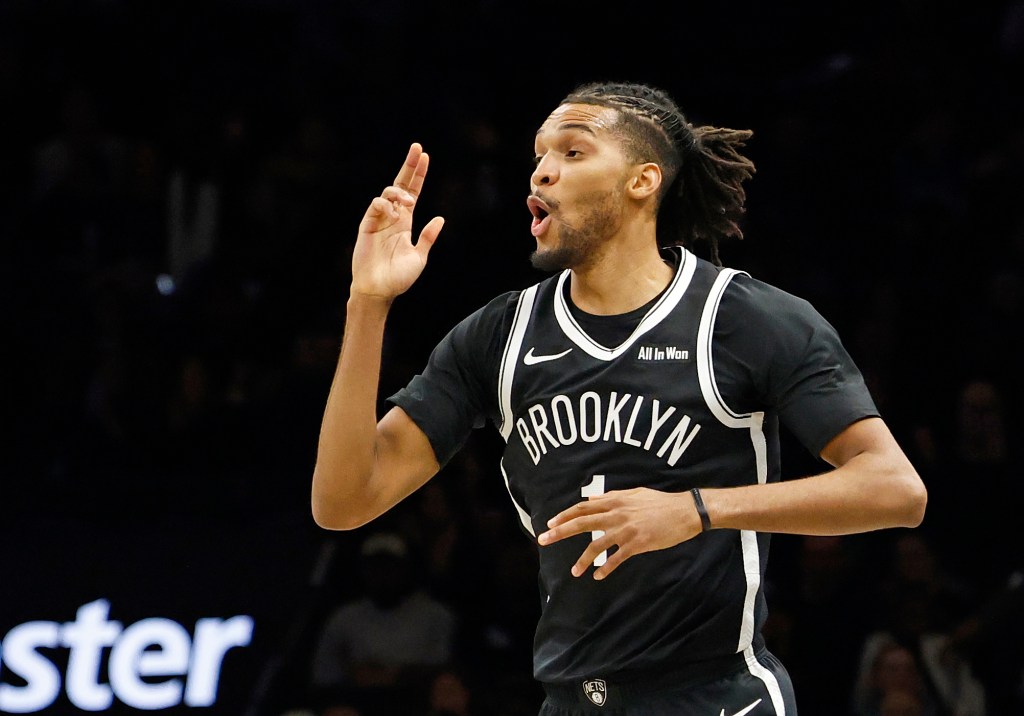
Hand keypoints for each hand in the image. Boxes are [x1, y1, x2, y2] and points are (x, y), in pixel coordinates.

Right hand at [351, 142, 444, 299]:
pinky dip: (386, 204)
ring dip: (400, 192)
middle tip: (417, 148)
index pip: (413, 192)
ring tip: (410, 203)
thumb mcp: (420, 256)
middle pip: (400, 185)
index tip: (425, 157)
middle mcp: (392, 217)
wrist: (379, 290)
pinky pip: (375, 205)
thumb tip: (440, 218)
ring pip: (388, 193)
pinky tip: (393, 213)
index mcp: (405, 222)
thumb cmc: (398, 278)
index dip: (419, 175)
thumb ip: (428, 237)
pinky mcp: (367, 224)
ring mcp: (379, 219)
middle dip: (409, 166)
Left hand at [538, 487, 701, 579]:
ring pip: (597, 545)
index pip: (582, 507)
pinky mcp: (638, 544)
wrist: (685, 511)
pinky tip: (598, 576)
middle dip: (560, 532)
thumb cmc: (661, 502)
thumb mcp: (634, 493)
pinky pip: (616, 559)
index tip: (551, 523)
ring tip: (574, 572)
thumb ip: (612, 497)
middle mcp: (616, 514)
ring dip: (583, 560)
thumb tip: (593, 501)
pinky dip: (606, 568)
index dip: (565, 515)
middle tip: (543, 540)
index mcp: (615, 500)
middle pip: (581, 523)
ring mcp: (626, 530)